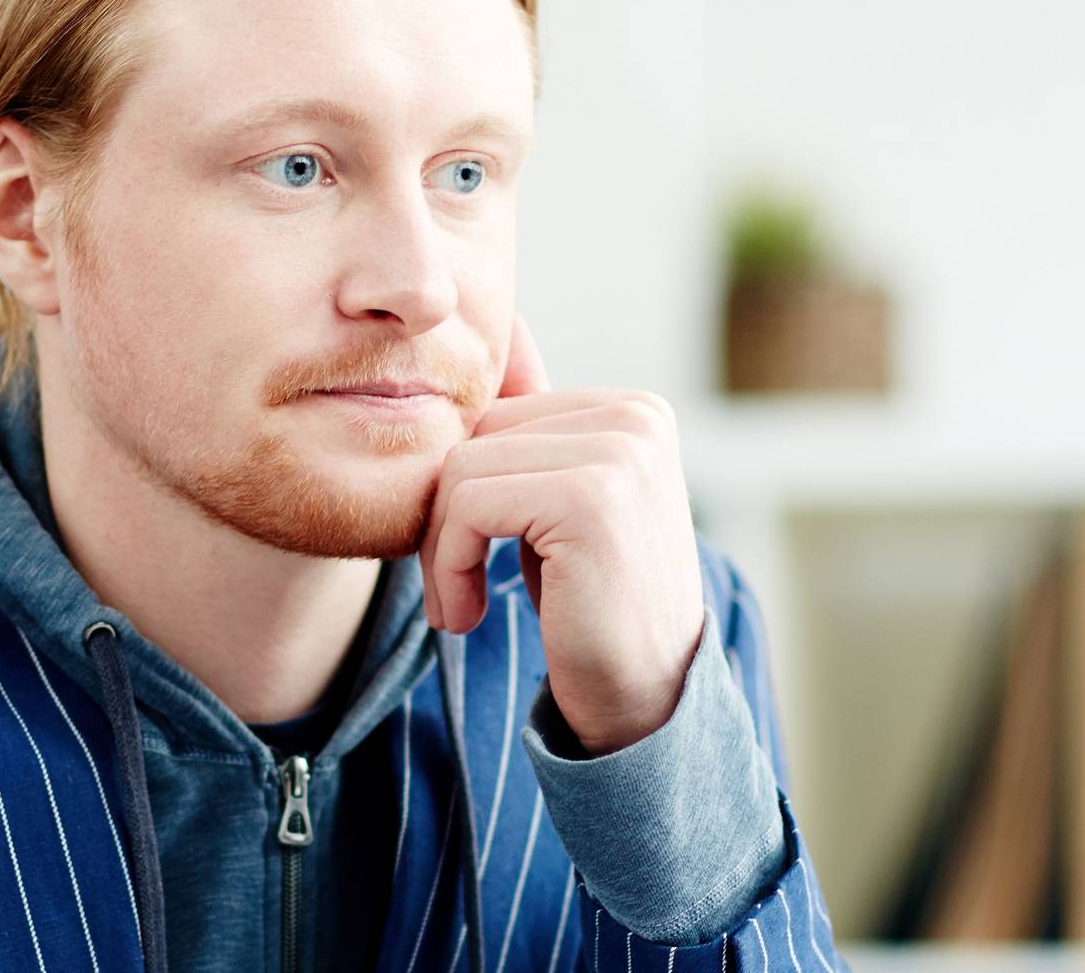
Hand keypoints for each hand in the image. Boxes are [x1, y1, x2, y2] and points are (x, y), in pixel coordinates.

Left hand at [417, 318, 704, 754]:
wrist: (645, 703)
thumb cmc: (589, 609)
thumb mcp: (556, 510)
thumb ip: (526, 447)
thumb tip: (460, 381)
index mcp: (633, 410)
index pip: (497, 415)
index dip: (463, 489)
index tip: (466, 558)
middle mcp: (636, 418)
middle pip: (475, 433)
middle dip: (445, 517)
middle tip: (453, 589)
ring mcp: (621, 454)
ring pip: (461, 467)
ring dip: (440, 549)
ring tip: (459, 605)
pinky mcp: (591, 497)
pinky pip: (468, 503)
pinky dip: (448, 565)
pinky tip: (467, 615)